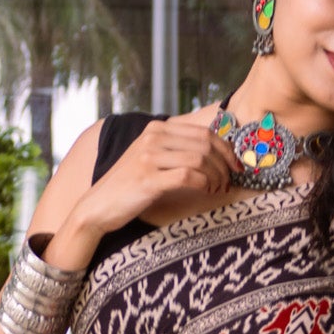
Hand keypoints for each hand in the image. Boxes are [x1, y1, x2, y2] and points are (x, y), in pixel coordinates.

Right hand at [70, 114, 240, 238]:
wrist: (98, 205)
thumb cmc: (129, 186)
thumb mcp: (151, 159)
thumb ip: (175, 150)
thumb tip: (212, 153)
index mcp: (157, 129)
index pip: (203, 132)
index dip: (226, 149)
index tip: (235, 165)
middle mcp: (153, 137)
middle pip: (205, 144)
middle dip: (225, 163)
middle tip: (230, 181)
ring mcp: (150, 157)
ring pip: (200, 159)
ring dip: (216, 176)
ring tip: (218, 189)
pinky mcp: (149, 178)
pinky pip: (188, 176)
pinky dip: (204, 184)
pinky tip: (207, 191)